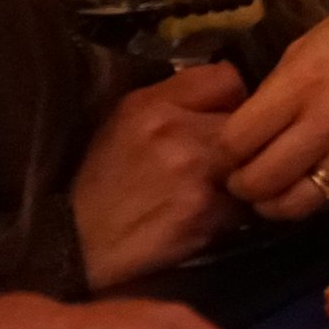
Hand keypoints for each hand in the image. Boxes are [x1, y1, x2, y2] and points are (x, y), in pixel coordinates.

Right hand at [69, 65, 247, 289]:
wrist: (78, 249)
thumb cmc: (102, 186)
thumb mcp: (122, 126)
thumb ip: (173, 101)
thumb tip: (230, 89)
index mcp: (149, 104)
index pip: (226, 79)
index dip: (231, 100)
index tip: (222, 118)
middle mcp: (173, 129)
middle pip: (246, 121)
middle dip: (241, 141)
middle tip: (222, 161)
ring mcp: (193, 169)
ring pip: (251, 161)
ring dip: (241, 176)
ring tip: (214, 191)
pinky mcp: (205, 210)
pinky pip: (245, 202)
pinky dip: (234, 211)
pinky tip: (208, 218)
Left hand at [219, 0, 328, 221]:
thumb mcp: (312, 43)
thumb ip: (278, 88)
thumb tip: (248, 126)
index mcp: (303, 82)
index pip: (236, 142)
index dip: (221, 151)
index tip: (226, 146)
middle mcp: (327, 122)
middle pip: (258, 182)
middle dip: (239, 183)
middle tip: (241, 173)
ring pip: (293, 205)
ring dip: (272, 203)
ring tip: (271, 189)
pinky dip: (310, 199)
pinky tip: (307, 183)